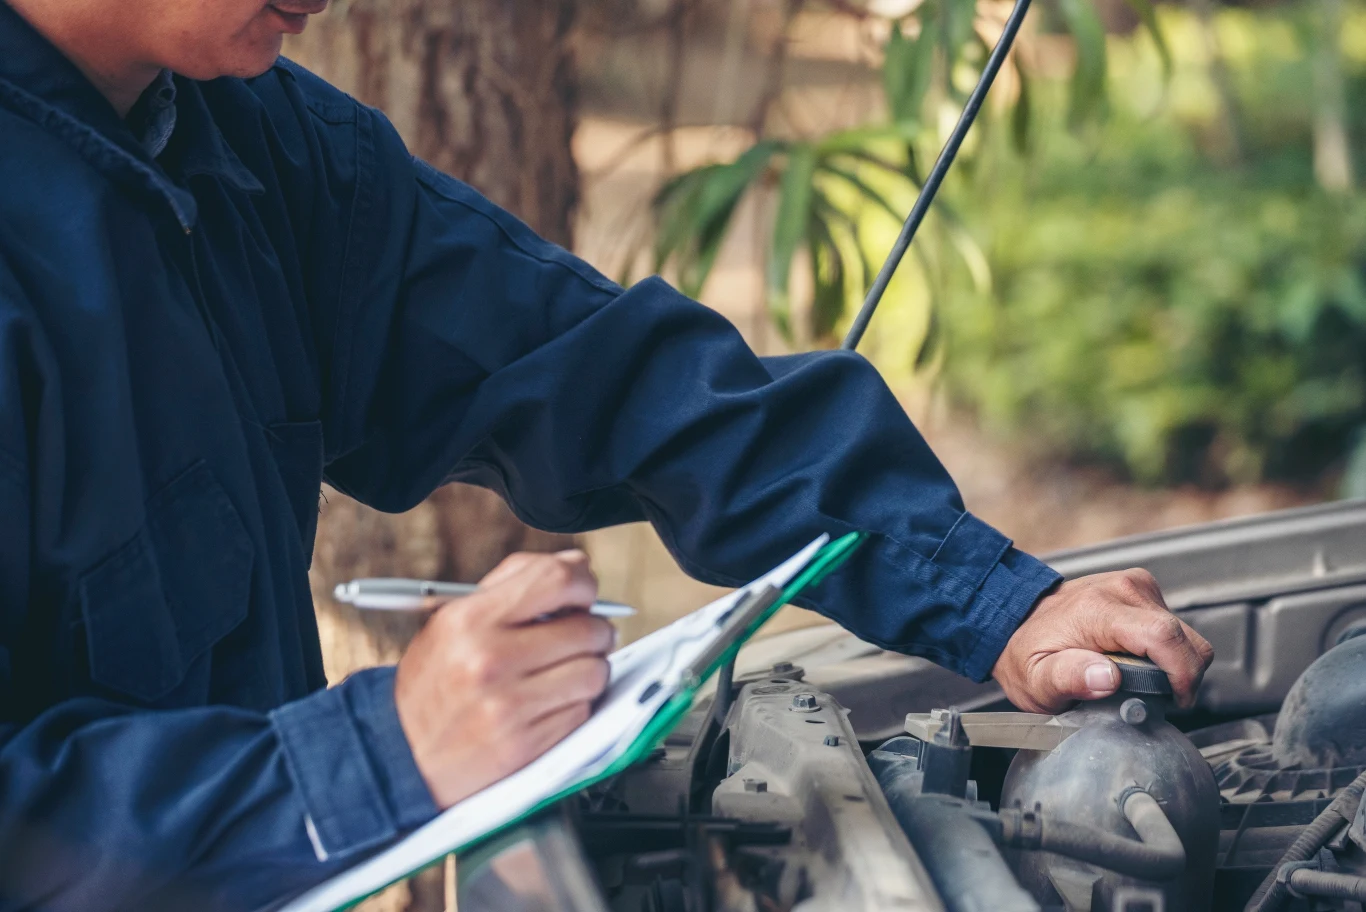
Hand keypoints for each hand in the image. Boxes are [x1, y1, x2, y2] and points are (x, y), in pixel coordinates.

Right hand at [393, 550, 614, 807]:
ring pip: (594, 671)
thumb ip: (511, 585)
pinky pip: (582, 710)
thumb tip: (575, 564)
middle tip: (579, 636)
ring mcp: (509, 706)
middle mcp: (489, 660)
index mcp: (469, 620)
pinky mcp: (525, 744)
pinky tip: (549, 702)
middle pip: (586, 628)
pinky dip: (575, 704)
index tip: (583, 593)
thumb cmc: (434, 682)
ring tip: (565, 670)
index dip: (582, 582)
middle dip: (594, 629)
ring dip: (589, 668)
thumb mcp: (452, 622)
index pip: (555, 579)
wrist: (400, 757)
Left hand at [991, 569, 1213, 713]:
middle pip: (1184, 637)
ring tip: (1136, 677)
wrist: (1016, 621)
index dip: (1181, 674)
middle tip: (1149, 695)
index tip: (1174, 700)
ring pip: (1184, 634)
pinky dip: (1164, 650)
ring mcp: (1134, 585)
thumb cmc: (1026, 654)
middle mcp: (1121, 589)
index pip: (1163, 636)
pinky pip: (1174, 626)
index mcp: (1097, 610)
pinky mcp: (1141, 588)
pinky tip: (1134, 658)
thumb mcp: (1037, 680)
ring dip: (1171, 663)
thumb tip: (1107, 678)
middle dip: (1179, 675)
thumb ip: (1069, 679)